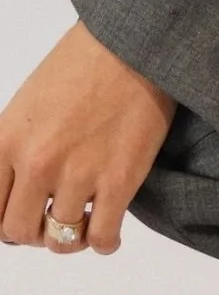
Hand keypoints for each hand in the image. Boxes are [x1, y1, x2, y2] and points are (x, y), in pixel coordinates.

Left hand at [0, 23, 175, 256]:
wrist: (130, 51)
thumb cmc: (81, 69)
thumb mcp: (27, 106)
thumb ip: (15, 148)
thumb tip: (20, 190)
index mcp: (6, 140)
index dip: (4, 224)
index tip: (21, 221)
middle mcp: (36, 163)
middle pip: (20, 231)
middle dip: (34, 235)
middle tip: (51, 224)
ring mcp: (77, 175)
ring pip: (61, 241)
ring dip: (71, 240)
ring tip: (84, 225)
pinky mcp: (118, 183)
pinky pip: (103, 239)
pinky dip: (104, 244)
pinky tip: (108, 232)